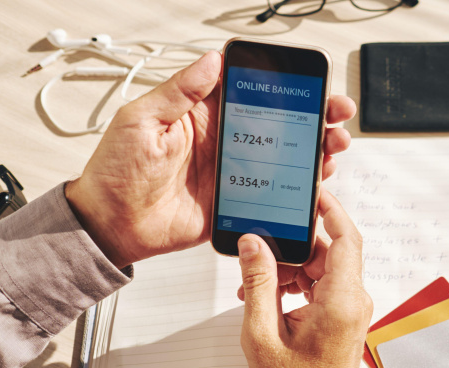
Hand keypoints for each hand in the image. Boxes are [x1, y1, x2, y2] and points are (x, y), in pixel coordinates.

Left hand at [65, 50, 356, 268]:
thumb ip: (179, 92)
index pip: (252, 91)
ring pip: (285, 155)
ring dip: (314, 148)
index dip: (284, 84)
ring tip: (333, 145)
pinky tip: (315, 180)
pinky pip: (276, 192)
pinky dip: (300, 187)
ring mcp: (234, 172)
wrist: (112, 226)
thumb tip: (211, 61)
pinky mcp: (238, 202)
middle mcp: (225, 141)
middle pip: (280, 122)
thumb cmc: (116, 173)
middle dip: (314, 115)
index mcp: (203, 115)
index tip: (310, 82)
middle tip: (336, 114)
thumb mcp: (142, 121)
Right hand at [238, 191, 371, 367]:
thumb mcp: (263, 332)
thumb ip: (259, 282)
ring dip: (290, 269)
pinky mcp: (344, 317)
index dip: (331, 209)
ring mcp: (351, 309)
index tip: (313, 192)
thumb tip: (254, 243)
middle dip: (294, 246)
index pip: (346, 238)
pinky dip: (297, 285)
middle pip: (328, 251)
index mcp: (341, 300)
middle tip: (261, 248)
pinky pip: (323, 286)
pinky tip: (269, 297)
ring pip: (323, 268)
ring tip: (256, 285)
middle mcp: (353, 301)